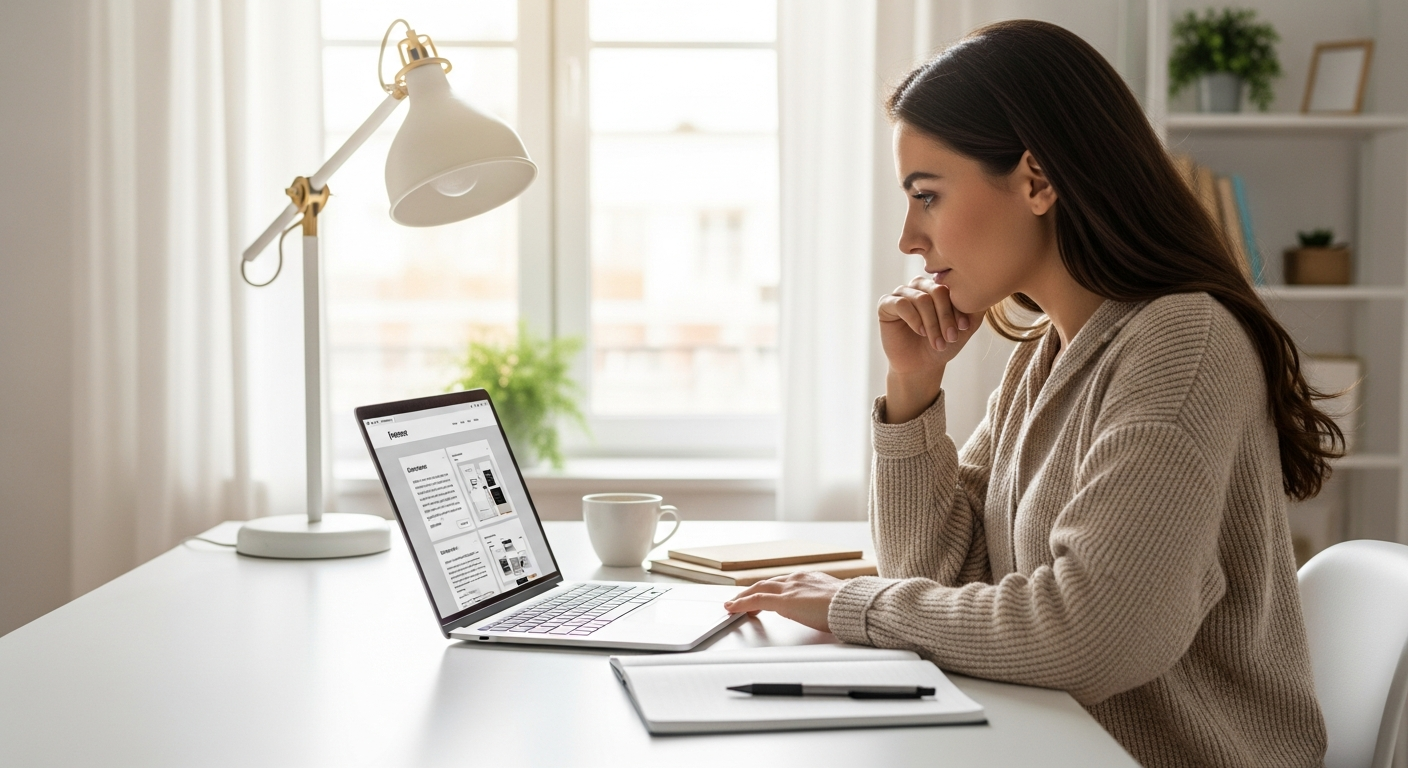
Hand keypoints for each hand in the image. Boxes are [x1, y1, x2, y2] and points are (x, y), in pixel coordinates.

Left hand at [723, 572, 845, 632]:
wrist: (853, 605)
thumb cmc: (849, 606)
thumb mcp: (835, 603)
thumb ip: (825, 604)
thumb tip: (825, 611)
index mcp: (810, 578)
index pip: (783, 583)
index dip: (771, 589)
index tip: (765, 596)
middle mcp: (797, 579)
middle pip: (767, 583)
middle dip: (752, 591)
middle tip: (741, 599)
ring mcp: (790, 588)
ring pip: (759, 589)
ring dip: (744, 597)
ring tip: (733, 604)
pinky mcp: (784, 601)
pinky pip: (756, 601)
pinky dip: (742, 604)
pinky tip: (732, 608)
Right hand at [878, 276, 983, 422]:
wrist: (922, 366)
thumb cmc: (943, 344)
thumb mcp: (965, 327)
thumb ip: (976, 308)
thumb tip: (989, 290)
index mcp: (937, 285)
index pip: (951, 287)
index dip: (958, 307)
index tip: (965, 327)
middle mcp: (919, 286)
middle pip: (936, 291)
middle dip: (946, 317)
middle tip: (951, 337)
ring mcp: (901, 293)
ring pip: (921, 299)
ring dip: (932, 324)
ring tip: (937, 342)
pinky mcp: (886, 304)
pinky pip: (901, 304)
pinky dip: (914, 320)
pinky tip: (920, 332)